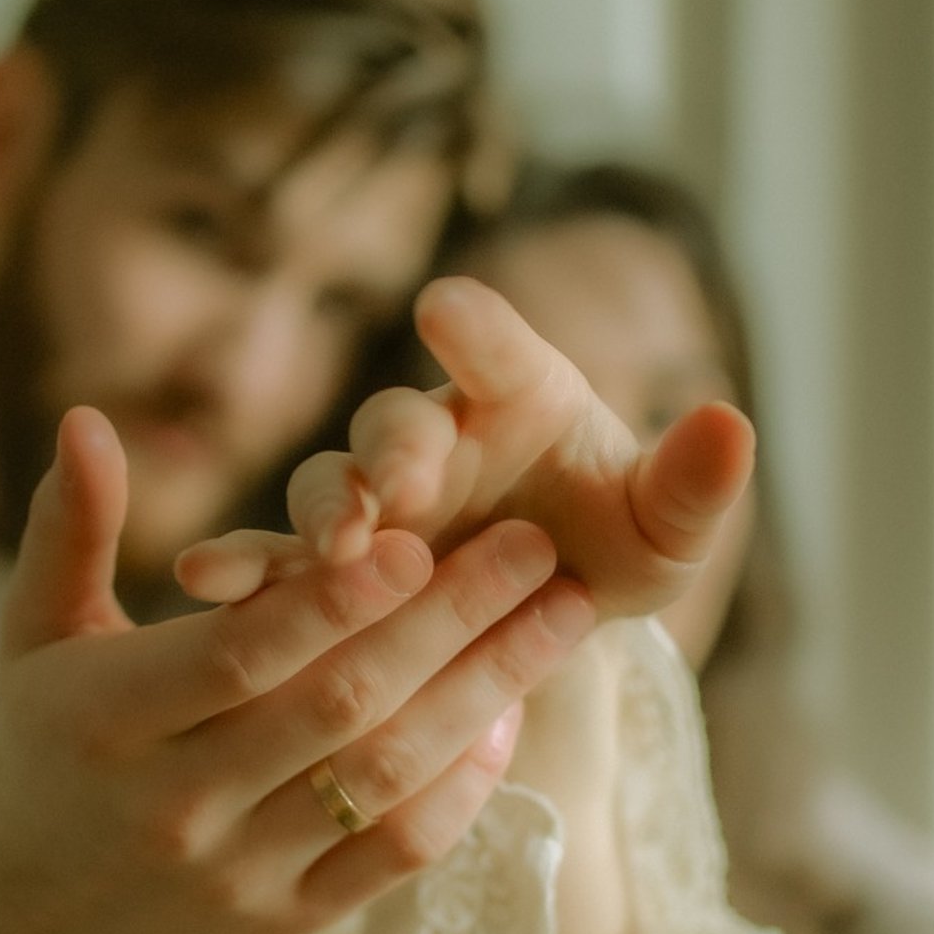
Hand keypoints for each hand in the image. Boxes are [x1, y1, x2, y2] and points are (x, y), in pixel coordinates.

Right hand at [0, 408, 597, 933]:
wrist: (28, 922)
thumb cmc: (42, 744)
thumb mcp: (34, 635)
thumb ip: (70, 527)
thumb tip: (86, 418)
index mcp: (110, 720)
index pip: (243, 653)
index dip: (334, 598)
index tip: (419, 533)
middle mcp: (175, 805)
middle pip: (336, 707)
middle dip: (449, 623)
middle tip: (534, 547)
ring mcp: (236, 873)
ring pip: (382, 780)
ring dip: (484, 695)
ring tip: (559, 620)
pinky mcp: (283, 925)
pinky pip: (393, 857)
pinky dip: (461, 789)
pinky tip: (509, 717)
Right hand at [177, 274, 753, 625]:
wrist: (546, 620)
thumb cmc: (610, 548)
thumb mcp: (665, 532)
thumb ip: (692, 484)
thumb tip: (731, 424)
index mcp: (516, 396)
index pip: (494, 344)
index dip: (473, 329)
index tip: (449, 313)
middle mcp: (431, 437)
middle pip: (394, 423)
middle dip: (388, 452)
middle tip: (394, 490)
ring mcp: (371, 505)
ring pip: (323, 487)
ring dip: (320, 512)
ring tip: (332, 550)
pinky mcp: (328, 573)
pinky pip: (275, 561)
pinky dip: (240, 566)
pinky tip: (203, 580)